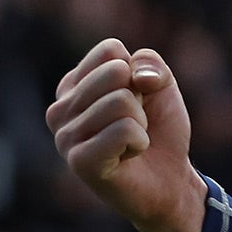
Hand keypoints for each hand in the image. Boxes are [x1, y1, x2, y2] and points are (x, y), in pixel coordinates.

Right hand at [46, 38, 205, 231]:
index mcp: (73, 85)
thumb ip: (150, 63)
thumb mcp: (161, 86)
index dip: (138, 73)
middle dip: (140, 98)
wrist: (171, 180)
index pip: (109, 50)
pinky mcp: (79, 161)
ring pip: (121, 101)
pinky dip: (140, 141)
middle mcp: (60, 109)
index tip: (138, 100)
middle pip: (115, 72)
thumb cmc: (159, 131)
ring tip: (131, 142)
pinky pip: (123, 130)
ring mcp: (64, 136)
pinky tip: (128, 156)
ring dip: (142, 123)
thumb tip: (135, 75)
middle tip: (136, 124)